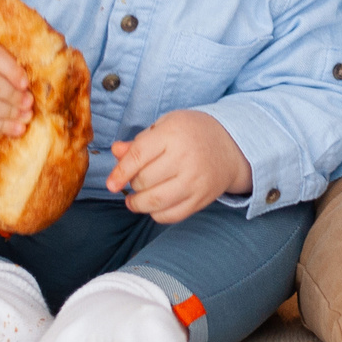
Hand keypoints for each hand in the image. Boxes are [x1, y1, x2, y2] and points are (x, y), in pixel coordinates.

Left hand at [106, 110, 249, 223]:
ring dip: (138, 204)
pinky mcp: (202, 199)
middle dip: (132, 184)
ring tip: (134, 200)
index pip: (138, 157)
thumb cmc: (191, 133)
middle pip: (144, 180)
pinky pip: (172, 215)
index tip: (111, 184)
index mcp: (172, 134)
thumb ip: (139, 141)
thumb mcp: (165, 126)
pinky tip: (153, 206)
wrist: (230, 146)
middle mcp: (185, 158)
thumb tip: (115, 151)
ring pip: (156, 201)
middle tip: (133, 180)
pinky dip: (156, 214)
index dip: (119, 173)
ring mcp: (195, 181)